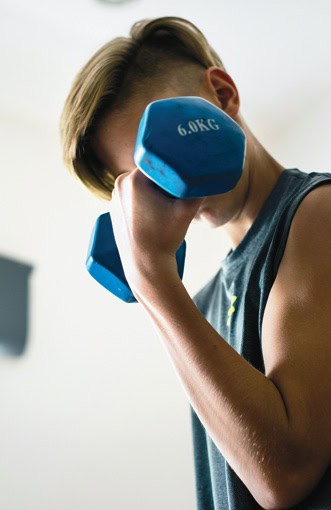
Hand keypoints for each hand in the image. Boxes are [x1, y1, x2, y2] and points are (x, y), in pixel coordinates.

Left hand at [109, 167, 202, 291]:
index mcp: (133, 179)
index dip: (173, 171)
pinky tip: (155, 216)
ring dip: (155, 193)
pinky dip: (144, 203)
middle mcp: (118, 185)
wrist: (145, 266)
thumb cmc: (165, 238)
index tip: (183, 181)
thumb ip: (198, 189)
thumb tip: (206, 175)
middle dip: (164, 183)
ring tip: (166, 209)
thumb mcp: (187, 210)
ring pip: (141, 187)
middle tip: (176, 197)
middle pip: (149, 175)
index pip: (158, 164)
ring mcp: (113, 198)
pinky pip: (133, 198)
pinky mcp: (114, 210)